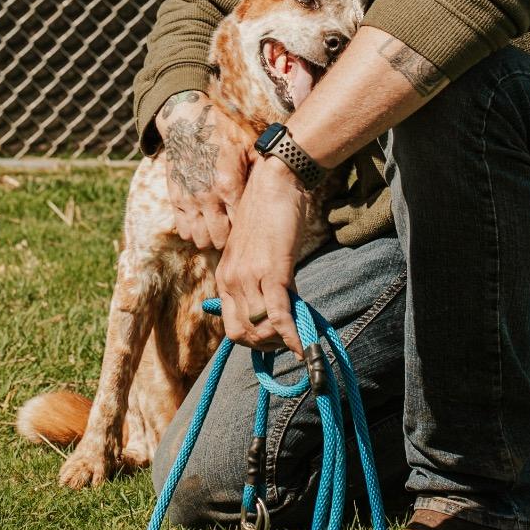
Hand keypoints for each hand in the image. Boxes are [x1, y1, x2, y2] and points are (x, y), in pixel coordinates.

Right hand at [156, 91, 253, 249]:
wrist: (187, 119)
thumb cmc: (222, 130)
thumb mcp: (249, 145)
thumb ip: (261, 168)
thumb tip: (283, 182)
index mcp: (230, 184)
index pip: (243, 225)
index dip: (250, 229)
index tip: (256, 227)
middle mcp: (208, 197)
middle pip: (221, 239)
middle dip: (230, 239)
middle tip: (237, 231)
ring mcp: (190, 199)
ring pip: (200, 239)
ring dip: (210, 237)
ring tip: (219, 228)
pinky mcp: (175, 198)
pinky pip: (183, 230)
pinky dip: (193, 231)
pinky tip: (203, 221)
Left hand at [215, 156, 305, 356]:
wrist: (275, 184)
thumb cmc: (269, 215)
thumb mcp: (255, 252)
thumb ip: (259, 281)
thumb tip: (279, 310)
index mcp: (224, 276)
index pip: (231, 326)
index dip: (254, 340)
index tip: (274, 339)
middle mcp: (231, 279)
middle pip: (244, 333)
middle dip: (268, 344)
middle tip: (288, 339)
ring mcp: (249, 276)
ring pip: (261, 328)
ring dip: (282, 340)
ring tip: (299, 334)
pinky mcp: (272, 271)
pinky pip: (278, 314)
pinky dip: (292, 335)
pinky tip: (305, 346)